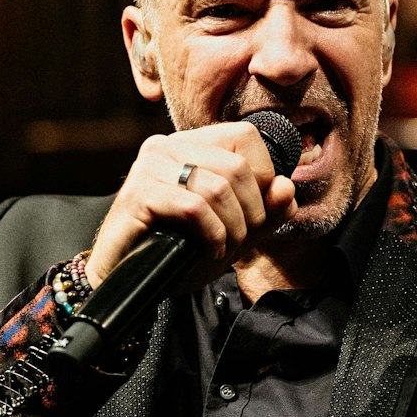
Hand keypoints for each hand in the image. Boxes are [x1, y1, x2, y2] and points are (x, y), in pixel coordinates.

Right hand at [86, 121, 297, 288]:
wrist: (128, 280)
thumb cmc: (178, 251)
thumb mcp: (233, 231)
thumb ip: (266, 211)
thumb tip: (287, 187)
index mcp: (191, 144)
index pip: (246, 135)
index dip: (263, 175)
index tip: (256, 212)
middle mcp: (167, 146)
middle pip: (237, 166)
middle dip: (251, 211)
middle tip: (242, 239)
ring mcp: (150, 166)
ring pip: (218, 187)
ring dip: (233, 228)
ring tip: (225, 248)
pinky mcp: (138, 193)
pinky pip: (194, 208)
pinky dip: (212, 235)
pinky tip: (209, 251)